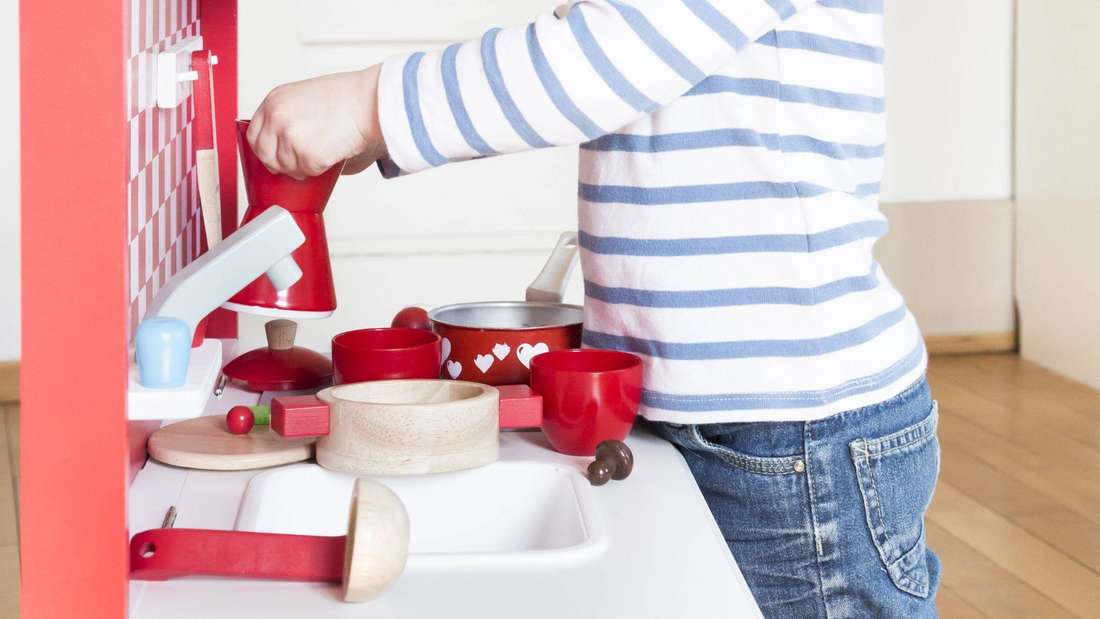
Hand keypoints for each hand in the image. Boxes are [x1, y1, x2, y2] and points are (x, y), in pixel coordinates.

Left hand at [247, 66, 386, 178]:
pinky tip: (332, 152)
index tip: (277, 155)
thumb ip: (291, 121)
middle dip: (281, 164)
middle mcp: (277, 116)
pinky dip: (320, 169)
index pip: (254, 134)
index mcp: (275, 100)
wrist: (371, 102)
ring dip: (303, 168)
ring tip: (324, 150)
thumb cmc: (350, 99)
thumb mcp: (307, 99)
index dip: (266, 149)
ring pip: (286, 168)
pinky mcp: (306, 154)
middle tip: (301, 162)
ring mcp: (289, 136)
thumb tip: (288, 151)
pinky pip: (307, 173)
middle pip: (264, 155)